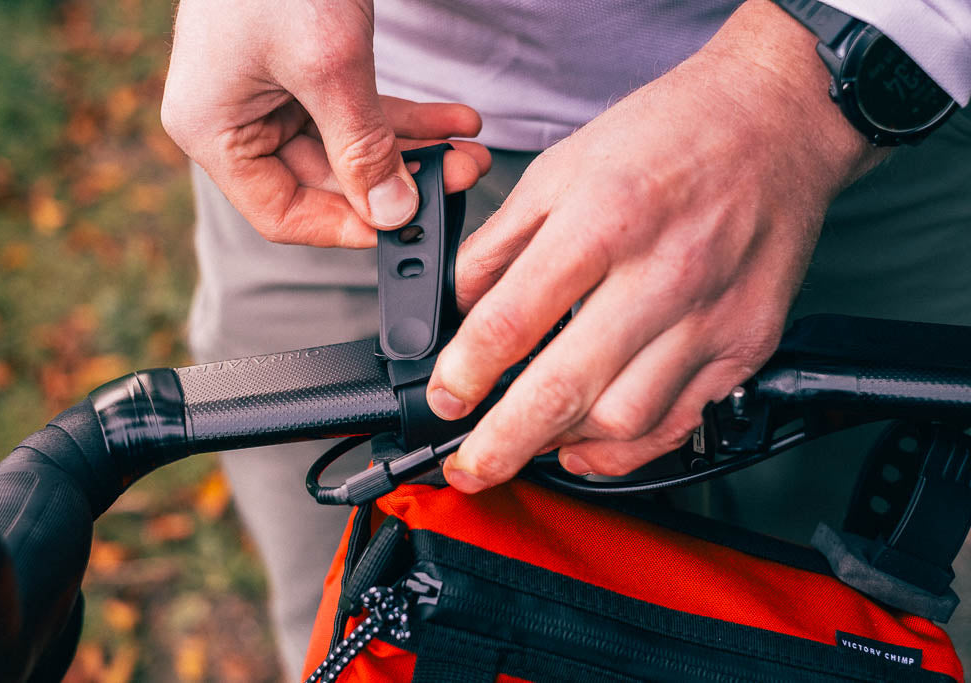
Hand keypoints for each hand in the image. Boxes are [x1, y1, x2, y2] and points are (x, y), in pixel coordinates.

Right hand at [161, 0, 489, 247]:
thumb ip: (362, 147)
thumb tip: (393, 212)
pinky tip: (452, 120)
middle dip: (400, 177)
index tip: (405, 225)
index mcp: (213, 129)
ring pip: (348, 146)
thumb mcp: (329, 66)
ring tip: (470, 149)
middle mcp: (234, 117)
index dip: (346, 227)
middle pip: (324, 179)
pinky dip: (403, 115)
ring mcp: (267, 90)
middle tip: (462, 173)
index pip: (281, 212)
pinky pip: (353, 108)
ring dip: (412, 148)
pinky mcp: (298, 66)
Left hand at [426, 0, 888, 492]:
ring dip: (561, 446)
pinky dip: (625, 450)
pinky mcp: (745, 345)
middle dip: (499, 444)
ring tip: (529, 441)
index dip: (462, 374)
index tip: (444, 399)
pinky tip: (590, 446)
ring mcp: (710, 318)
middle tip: (468, 468)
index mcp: (603, 221)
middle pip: (563, 390)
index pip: (511, 322)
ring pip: (621, 421)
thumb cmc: (671, 135)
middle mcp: (661, 275)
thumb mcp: (561, 169)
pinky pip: (679, 424)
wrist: (776, 121)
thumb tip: (455, 306)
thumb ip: (501, 243)